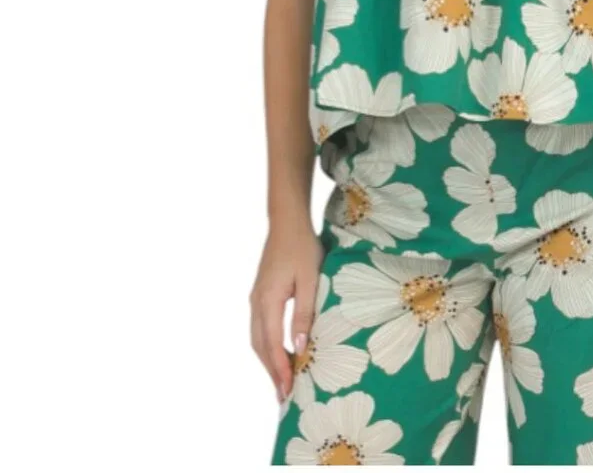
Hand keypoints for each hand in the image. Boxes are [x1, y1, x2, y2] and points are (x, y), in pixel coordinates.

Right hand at [250, 218, 322, 401]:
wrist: (287, 222)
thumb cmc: (303, 247)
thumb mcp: (310, 279)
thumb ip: (305, 312)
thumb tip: (301, 344)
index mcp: (268, 301)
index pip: (273, 344)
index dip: (280, 369)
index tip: (287, 391)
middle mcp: (256, 303)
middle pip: (260, 346)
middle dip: (271, 372)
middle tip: (284, 396)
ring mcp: (255, 299)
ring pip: (257, 338)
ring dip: (268, 360)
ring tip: (281, 380)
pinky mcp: (260, 294)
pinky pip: (260, 328)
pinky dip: (267, 346)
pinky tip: (279, 352)